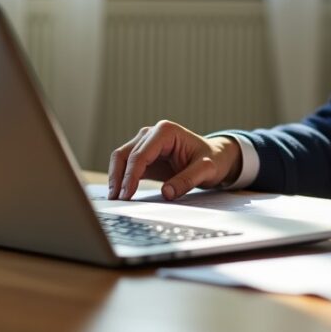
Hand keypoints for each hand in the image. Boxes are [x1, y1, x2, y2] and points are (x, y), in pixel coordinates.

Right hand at [107, 120, 241, 200]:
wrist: (216, 158)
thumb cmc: (213, 159)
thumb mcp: (207, 170)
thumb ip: (188, 180)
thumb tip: (166, 193)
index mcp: (166, 131)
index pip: (141, 154)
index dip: (131, 175)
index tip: (127, 194)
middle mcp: (152, 133)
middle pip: (125, 155)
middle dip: (119, 177)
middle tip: (117, 200)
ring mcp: (146, 143)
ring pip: (121, 158)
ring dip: (116, 178)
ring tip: (114, 198)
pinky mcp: (144, 156)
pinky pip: (126, 166)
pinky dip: (120, 179)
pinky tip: (119, 194)